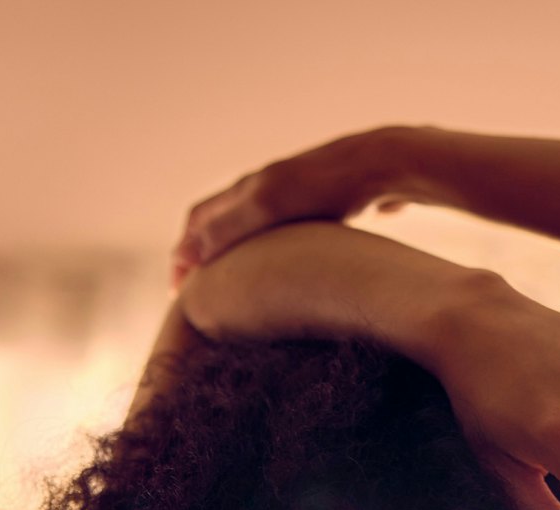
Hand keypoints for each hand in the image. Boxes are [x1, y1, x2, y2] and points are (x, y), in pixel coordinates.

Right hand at [170, 126, 406, 291]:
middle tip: (200, 293)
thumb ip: (226, 228)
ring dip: (237, 254)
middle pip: (222, 222)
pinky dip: (272, 252)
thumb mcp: (268, 207)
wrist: (382, 166)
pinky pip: (287, 232)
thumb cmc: (327, 188)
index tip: (176, 291)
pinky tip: (288, 270)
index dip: (183, 255)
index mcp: (247, 189)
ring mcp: (295, 197)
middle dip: (204, 255)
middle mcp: (265, 189)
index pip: (199, 221)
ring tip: (236, 286)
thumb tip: (184, 253)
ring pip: (253, 227)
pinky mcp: (325, 208)